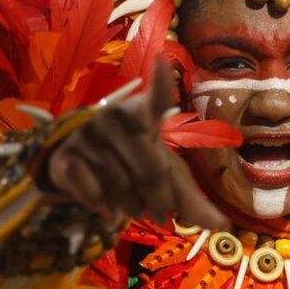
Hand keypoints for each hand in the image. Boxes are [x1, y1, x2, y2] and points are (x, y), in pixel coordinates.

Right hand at [44, 61, 227, 230]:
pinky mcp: (66, 155)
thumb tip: (223, 225)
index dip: (160, 83)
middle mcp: (114, 116)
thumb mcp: (163, 176)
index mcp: (143, 114)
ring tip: (129, 205)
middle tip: (159, 214)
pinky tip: (106, 209)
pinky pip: (91, 191)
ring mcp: (87, 134)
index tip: (162, 63)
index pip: (156, 97)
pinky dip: (102, 207)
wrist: (78, 164)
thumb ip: (189, 200)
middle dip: (159, 201)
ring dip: (131, 207)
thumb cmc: (132, 163)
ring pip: (123, 186)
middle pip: (152, 170)